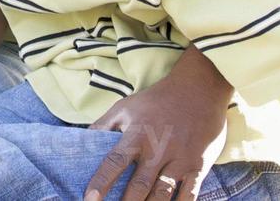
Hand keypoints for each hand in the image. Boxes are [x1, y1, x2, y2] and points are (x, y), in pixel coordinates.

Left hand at [82, 64, 229, 200]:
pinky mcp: (198, 166)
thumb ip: (103, 126)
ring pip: (162, 193)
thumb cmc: (155, 101)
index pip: (114, 162)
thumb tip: (80, 142)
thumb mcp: (125, 107)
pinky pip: (189, 194)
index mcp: (137, 135)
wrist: (198, 90)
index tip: (89, 199)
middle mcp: (158, 150)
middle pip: (139, 185)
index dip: (101, 182)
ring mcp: (180, 160)